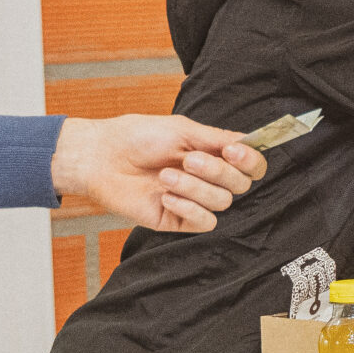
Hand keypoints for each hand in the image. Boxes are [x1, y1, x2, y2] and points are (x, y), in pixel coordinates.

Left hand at [50, 116, 267, 232]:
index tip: (233, 151)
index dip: (250, 161)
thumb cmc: (137, 138)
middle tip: (188, 159)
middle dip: (216, 171)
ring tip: (164, 176)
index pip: (251, 165)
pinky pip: (204, 222)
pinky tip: (166, 197)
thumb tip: (248, 142)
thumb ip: (217, 138)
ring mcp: (194, 200)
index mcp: (213, 155)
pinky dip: (188, 208)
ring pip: (222, 203)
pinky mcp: (179, 220)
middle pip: (240, 185)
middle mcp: (208, 179)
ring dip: (194, 187)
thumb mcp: (181, 130)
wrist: (102, 158)